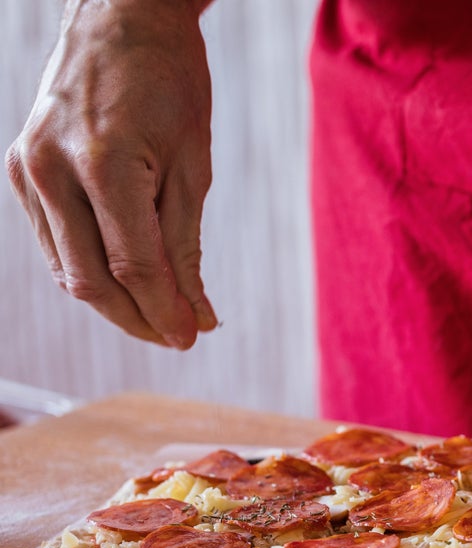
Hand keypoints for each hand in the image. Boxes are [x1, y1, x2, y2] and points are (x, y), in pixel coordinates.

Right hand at [6, 0, 215, 348]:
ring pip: (67, 267)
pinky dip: (89, 269)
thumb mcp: (195, 165)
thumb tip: (198, 314)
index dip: (164, 309)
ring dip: (114, 302)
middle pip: (92, 278)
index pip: (134, 263)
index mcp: (102, 162)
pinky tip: (126, 282)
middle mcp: (51, 168)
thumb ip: (187, 243)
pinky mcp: (18, 169)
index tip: (195, 336)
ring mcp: (26, 168)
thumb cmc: (171, 85)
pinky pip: (53, 241)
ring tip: (159, 316)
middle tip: (180, 335)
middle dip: (138, 317)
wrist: (121, 19)